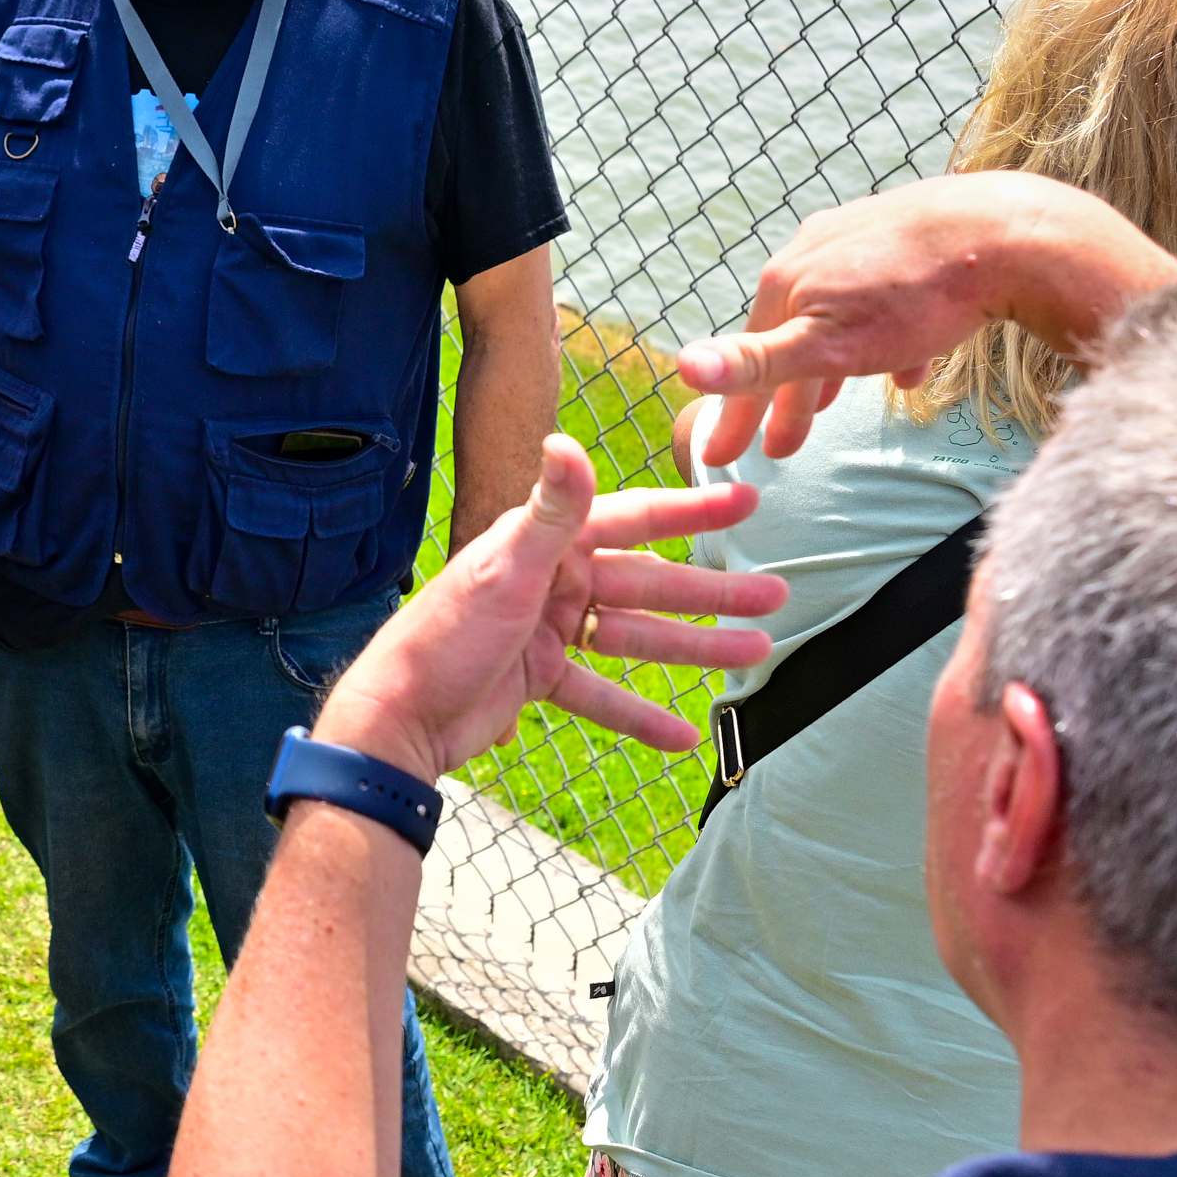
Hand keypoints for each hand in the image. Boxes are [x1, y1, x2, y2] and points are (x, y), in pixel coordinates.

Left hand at [308, 437, 784, 785]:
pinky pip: (602, 694)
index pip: (635, 517)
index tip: (746, 497)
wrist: (400, 716)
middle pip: (649, 584)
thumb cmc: (445, 634)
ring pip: (636, 638)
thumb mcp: (505, 568)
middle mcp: (553, 579)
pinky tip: (685, 735)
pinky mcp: (539, 678)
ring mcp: (548, 630)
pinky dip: (640, 714)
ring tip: (754, 654)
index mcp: (549, 544)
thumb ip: (549, 512)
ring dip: (693, 648)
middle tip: (776, 594)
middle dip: (713, 592)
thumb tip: (568, 442)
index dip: (692, 508)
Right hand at [674, 174, 1176, 467]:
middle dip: (786, 397)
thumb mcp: (831, 345)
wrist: (1007, 235)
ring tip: (836, 405)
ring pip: (835, 316)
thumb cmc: (917, 300)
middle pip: (790, 337)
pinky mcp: (907, 236)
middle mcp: (813, 252)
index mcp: (788, 283)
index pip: (747, 360)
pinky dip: (887, 341)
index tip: (719, 459)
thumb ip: (758, 363)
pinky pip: (884, 299)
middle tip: (783, 450)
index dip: (734, 415)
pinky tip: (909, 368)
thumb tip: (683, 367)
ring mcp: (860, 239)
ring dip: (832, 366)